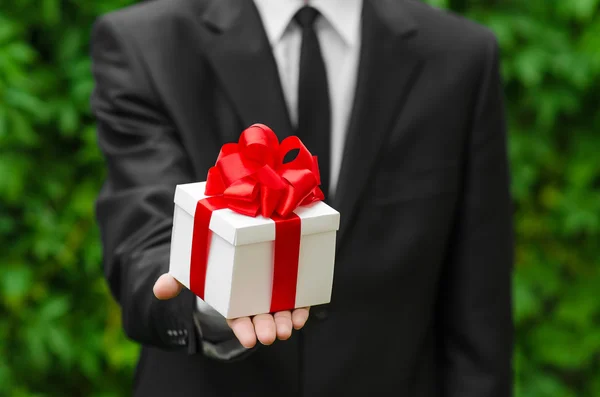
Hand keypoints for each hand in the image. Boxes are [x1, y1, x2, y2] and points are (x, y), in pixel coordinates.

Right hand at [153, 274, 309, 348]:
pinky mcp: (290, 288)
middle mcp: (255, 304)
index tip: (249, 339)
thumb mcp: (194, 272)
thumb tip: (159, 290)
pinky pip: (297, 301)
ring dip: (286, 322)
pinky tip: (302, 315)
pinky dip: (301, 310)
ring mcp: (274, 298)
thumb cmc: (215, 267)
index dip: (244, 330)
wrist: (238, 249)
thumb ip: (177, 280)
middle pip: (261, 319)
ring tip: (288, 329)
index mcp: (234, 304)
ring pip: (281, 314)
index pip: (238, 321)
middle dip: (266, 329)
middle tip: (270, 336)